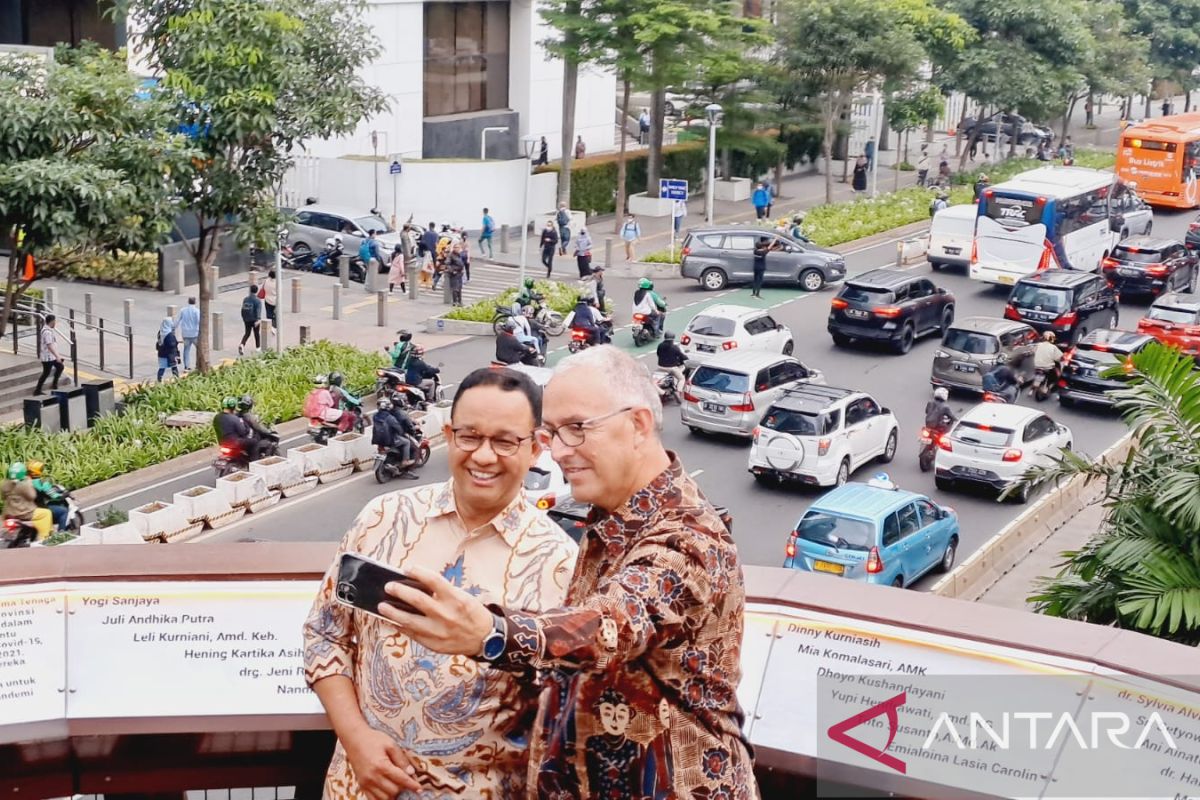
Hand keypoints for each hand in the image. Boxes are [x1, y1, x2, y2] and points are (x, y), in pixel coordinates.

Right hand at [342, 726, 420, 798]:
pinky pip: (373, 799)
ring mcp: (366, 783)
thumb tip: (411, 772)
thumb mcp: (390, 744)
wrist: (354, 739)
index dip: (412, 785)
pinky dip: (382, 798)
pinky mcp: (361, 786)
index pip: (401, 780)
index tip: (419, 789)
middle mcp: (372, 777)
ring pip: (384, 798)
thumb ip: (401, 759)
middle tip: (407, 782)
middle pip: (393, 791)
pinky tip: (388, 792)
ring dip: (393, 794)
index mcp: (381, 766)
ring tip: (398, 786)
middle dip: (403, 788)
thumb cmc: (373, 739)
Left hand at [378, 565, 493, 655]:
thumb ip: (442, 592)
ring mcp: (439, 631)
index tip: (407, 568)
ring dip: (393, 612)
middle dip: (399, 591)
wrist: (485, 638)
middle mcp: (446, 615)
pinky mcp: (434, 644)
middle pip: (417, 600)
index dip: (418, 572)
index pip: (434, 580)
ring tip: (382, 606)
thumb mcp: (462, 597)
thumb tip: (416, 585)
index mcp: (456, 599)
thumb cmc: (472, 614)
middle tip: (389, 586)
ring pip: (409, 620)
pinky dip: (401, 626)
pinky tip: (393, 621)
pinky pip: (412, 634)